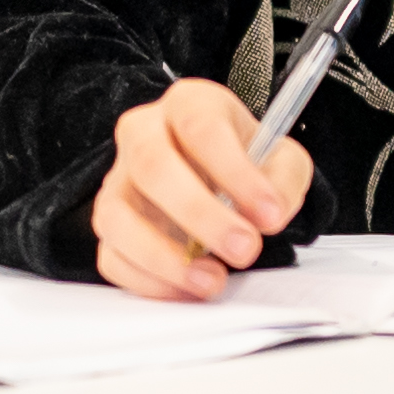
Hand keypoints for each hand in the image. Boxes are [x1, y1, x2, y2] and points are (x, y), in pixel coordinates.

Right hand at [93, 79, 306, 301]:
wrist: (221, 175)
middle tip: (245, 249)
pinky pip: (112, 256)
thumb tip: (267, 216)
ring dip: (165, 257)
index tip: (270, 214)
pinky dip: (147, 280)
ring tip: (212, 280)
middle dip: (201, 215)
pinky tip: (187, 289)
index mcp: (189, 104)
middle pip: (152, 166)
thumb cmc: (249, 161)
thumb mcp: (282, 159)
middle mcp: (143, 134)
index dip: (236, 173)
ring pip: (118, 216)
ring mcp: (118, 180)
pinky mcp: (110, 224)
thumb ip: (283, 180)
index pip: (202, 128)